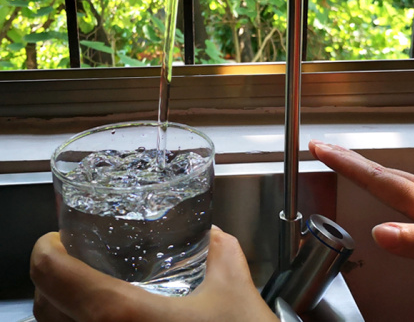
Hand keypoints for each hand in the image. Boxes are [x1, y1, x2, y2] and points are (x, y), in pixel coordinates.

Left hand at [30, 228, 277, 321]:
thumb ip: (223, 253)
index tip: (59, 236)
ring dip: (62, 305)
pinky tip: (113, 319)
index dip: (46, 247)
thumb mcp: (234, 294)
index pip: (50, 273)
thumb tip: (213, 236)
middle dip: (54, 275)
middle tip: (79, 256)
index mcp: (120, 315)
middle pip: (42, 306)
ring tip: (91, 285)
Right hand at [309, 141, 413, 289]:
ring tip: (348, 163)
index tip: (320, 147)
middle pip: (383, 171)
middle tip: (324, 148)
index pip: (378, 178)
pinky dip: (390, 178)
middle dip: (349, 159)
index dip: (345, 163)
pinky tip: (393, 185)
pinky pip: (412, 183)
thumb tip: (381, 234)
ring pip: (397, 175)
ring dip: (367, 167)